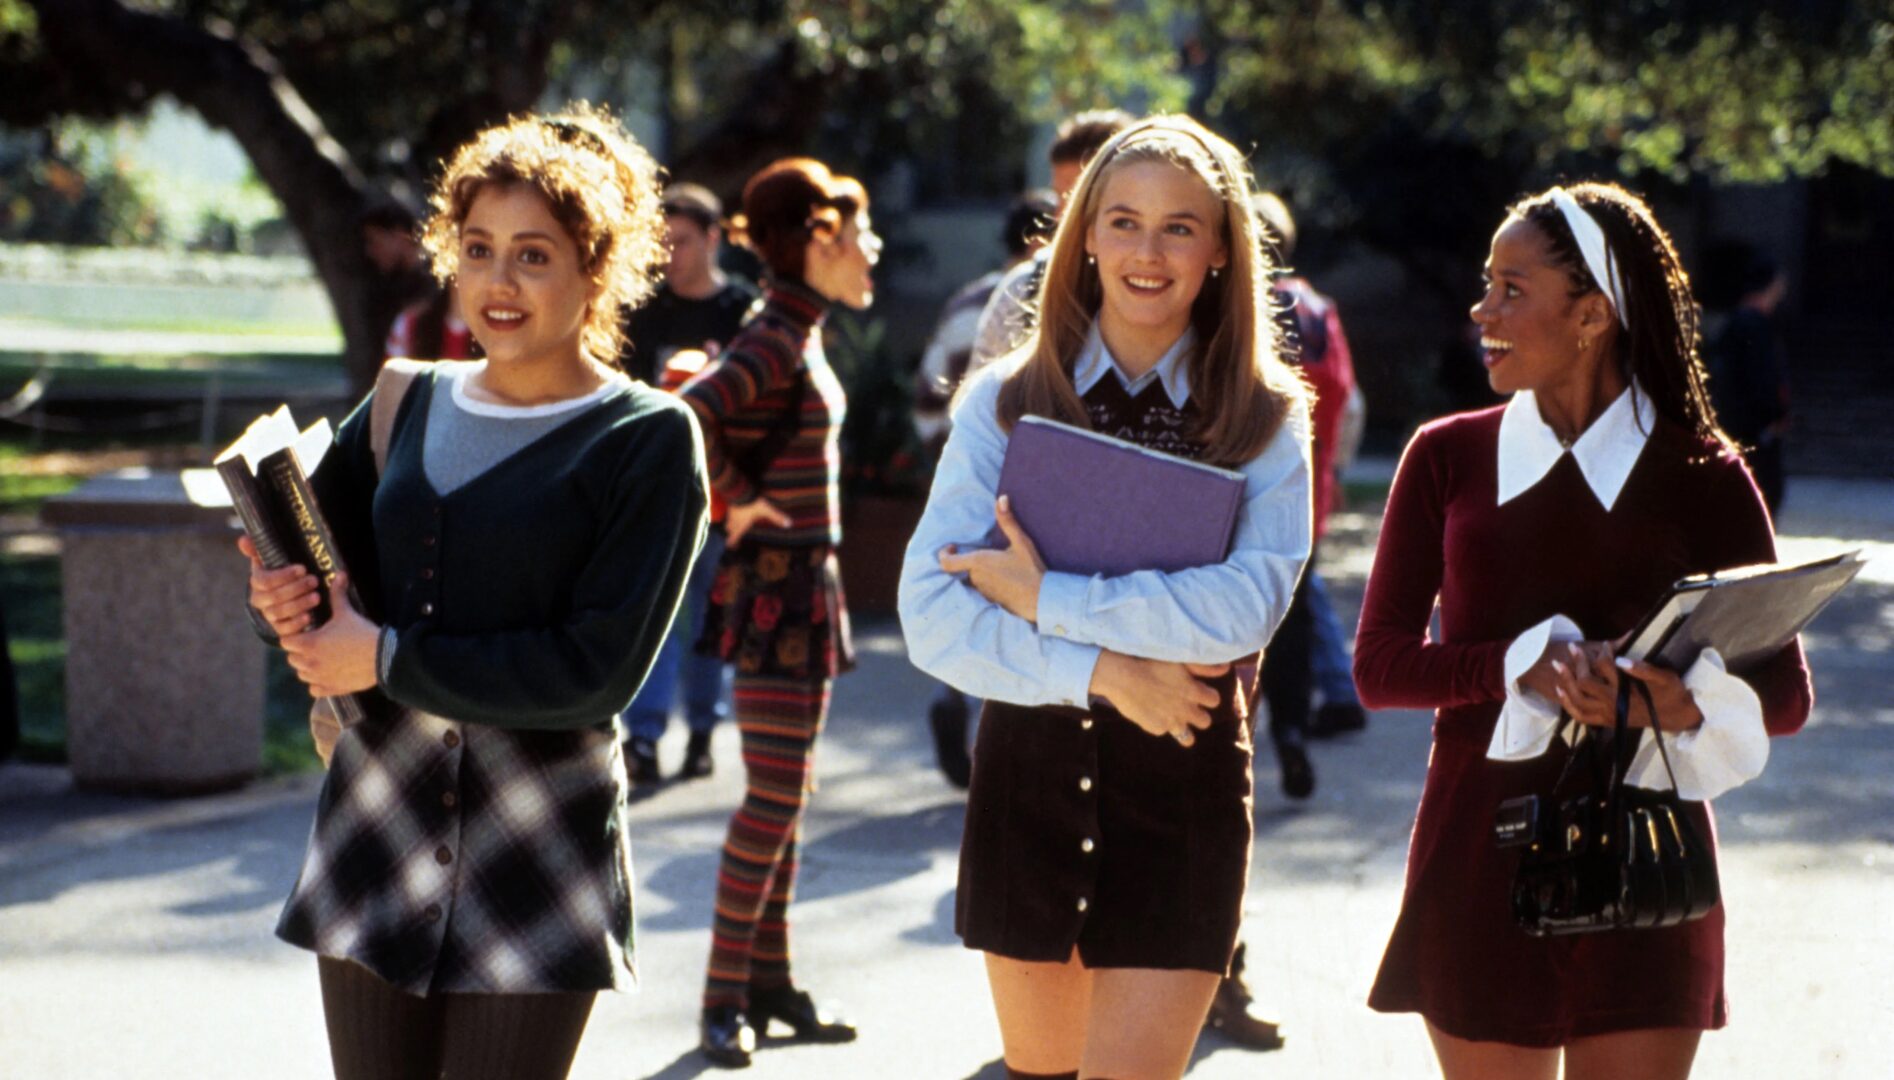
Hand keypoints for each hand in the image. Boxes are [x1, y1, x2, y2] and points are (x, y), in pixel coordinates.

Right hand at [238, 535, 319, 637]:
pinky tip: (308, 616)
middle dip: (295, 589)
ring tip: (316, 597)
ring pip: (278, 613)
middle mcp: (260, 599)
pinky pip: (283, 630)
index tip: (302, 569)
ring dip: (298, 605)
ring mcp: (268, 615)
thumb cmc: (281, 572)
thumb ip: (257, 548)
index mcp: (257, 581)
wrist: (287, 593)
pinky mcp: (279, 628)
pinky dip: (295, 624)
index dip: (283, 575)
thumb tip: (243, 540)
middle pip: (273, 597)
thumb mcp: (272, 558)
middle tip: (314, 581)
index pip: (264, 581)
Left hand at [281, 573, 381, 697]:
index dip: (294, 636)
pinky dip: (318, 684)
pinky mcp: (331, 689)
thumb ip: (338, 593)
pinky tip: (328, 675)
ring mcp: (319, 678)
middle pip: (291, 659)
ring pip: (302, 675)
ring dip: (307, 668)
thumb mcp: (347, 612)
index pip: (286, 641)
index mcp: (309, 643)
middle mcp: (309, 663)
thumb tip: (339, 573)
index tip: (305, 632)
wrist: (382, 657)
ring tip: (321, 660)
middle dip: (299, 652)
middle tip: (314, 645)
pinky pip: (314, 690)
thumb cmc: (361, 633)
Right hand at [725, 497, 790, 546]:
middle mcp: (735, 520)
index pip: (735, 536)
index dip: (732, 541)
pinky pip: (730, 510)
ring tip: (733, 524)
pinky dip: (732, 512)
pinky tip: (736, 509)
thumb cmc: (752, 503)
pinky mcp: (730, 502)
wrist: (740, 489)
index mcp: (742, 525)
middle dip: (731, 532)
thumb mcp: (766, 510)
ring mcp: (731, 511)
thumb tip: (788, 524)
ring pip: (728, 519)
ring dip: (731, 522)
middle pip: (729, 529)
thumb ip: (777, 517)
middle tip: (732, 534)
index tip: (729, 545)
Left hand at [936, 495, 1045, 622]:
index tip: (952, 547)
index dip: (944, 554)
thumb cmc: (1030, 569)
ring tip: (993, 566)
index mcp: (978, 562)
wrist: (1041, 598)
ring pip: (971, 579)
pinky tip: (1001, 579)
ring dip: (977, 572)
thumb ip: (1007, 521)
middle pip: (961, 569)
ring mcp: (982, 591)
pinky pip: (981, 590)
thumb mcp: (1021, 542)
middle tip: (982, 553)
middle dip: (968, 561)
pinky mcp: (990, 600)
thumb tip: (1002, 498)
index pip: (947, 562)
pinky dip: (986, 583)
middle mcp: (976, 578)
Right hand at [1089, 651, 1228, 746]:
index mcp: (1194, 692)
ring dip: (1185, 730)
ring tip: (1175, 721)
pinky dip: (1160, 724)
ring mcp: (1172, 722)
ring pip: (1188, 738)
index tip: (1197, 692)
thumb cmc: (1151, 663)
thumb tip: (1227, 668)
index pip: (1214, 701)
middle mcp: (1187, 710)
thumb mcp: (1180, 661)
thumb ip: (1205, 667)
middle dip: (1198, 715)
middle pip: (1204, 721)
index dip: (1207, 696)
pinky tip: (1151, 713)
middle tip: (1185, 706)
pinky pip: (1164, 731)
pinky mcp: (1156, 729)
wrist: (1123, 677)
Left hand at [1549, 642, 1702, 732]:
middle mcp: (1612, 704)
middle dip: (1578, 663)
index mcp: (1626, 691)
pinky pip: (1580, 716)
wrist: (1678, 717)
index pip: (1604, 667)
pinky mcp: (1605, 721)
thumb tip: (1621, 659)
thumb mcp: (1665, 677)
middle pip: (1584, 682)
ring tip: (1559, 665)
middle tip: (1573, 648)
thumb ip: (1643, 669)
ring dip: (1565, 682)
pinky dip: (1567, 704)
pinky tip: (1560, 690)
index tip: (1605, 644)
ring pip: (1577, 700)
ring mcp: (1607, 715)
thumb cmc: (1672, 693)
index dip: (1603, 652)